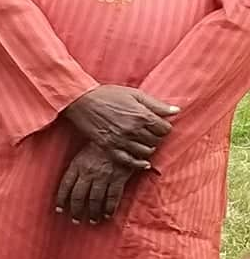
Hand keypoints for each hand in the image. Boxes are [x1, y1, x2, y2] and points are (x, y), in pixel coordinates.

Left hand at [53, 142, 132, 223]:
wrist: (121, 136)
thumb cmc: (99, 145)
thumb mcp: (82, 153)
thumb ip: (76, 168)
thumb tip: (69, 183)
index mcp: (77, 165)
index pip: (65, 186)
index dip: (61, 200)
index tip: (59, 210)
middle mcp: (88, 173)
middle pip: (79, 196)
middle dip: (76, 210)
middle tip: (75, 220)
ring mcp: (103, 176)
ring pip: (95, 199)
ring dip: (93, 212)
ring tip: (92, 221)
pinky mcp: (118, 178)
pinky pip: (112, 197)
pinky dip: (109, 208)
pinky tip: (107, 215)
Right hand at [62, 85, 176, 167]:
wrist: (81, 101)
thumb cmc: (108, 95)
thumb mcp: (134, 94)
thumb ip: (156, 104)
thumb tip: (176, 111)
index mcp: (142, 115)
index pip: (165, 129)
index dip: (164, 127)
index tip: (158, 124)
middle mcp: (133, 130)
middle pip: (156, 141)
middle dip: (156, 137)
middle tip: (150, 133)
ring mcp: (121, 140)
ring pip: (145, 152)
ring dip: (148, 148)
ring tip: (144, 142)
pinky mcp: (109, 147)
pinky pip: (128, 161)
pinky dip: (138, 164)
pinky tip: (144, 163)